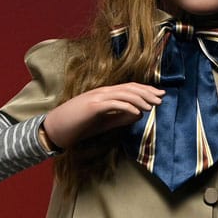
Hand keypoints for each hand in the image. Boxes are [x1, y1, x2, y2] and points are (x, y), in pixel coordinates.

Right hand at [41, 83, 163, 148]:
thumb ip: (120, 118)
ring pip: (123, 94)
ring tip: (152, 106)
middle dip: (147, 92)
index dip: (145, 90)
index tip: (159, 96)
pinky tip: (137, 113)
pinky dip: (127, 107)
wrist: (56, 129)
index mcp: (105, 94)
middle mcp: (102, 92)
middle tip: (161, 99)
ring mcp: (96, 98)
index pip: (129, 88)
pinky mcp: (92, 106)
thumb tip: (139, 115)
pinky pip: (113, 104)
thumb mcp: (104, 122)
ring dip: (140, 99)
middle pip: (129, 88)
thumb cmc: (79, 126)